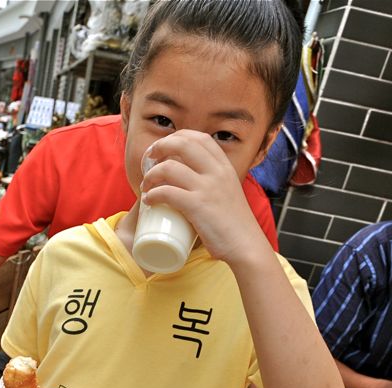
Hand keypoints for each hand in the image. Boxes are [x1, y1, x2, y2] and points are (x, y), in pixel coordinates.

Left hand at [138, 130, 265, 266]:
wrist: (246, 246)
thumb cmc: (234, 226)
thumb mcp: (228, 193)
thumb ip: (215, 184)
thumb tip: (191, 184)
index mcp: (225, 167)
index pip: (200, 138)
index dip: (178, 137)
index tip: (164, 147)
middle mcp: (217, 172)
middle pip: (182, 144)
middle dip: (160, 147)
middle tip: (148, 160)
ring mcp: (207, 188)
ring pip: (169, 167)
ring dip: (151, 174)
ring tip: (146, 186)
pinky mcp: (198, 206)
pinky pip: (167, 192)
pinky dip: (152, 194)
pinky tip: (148, 200)